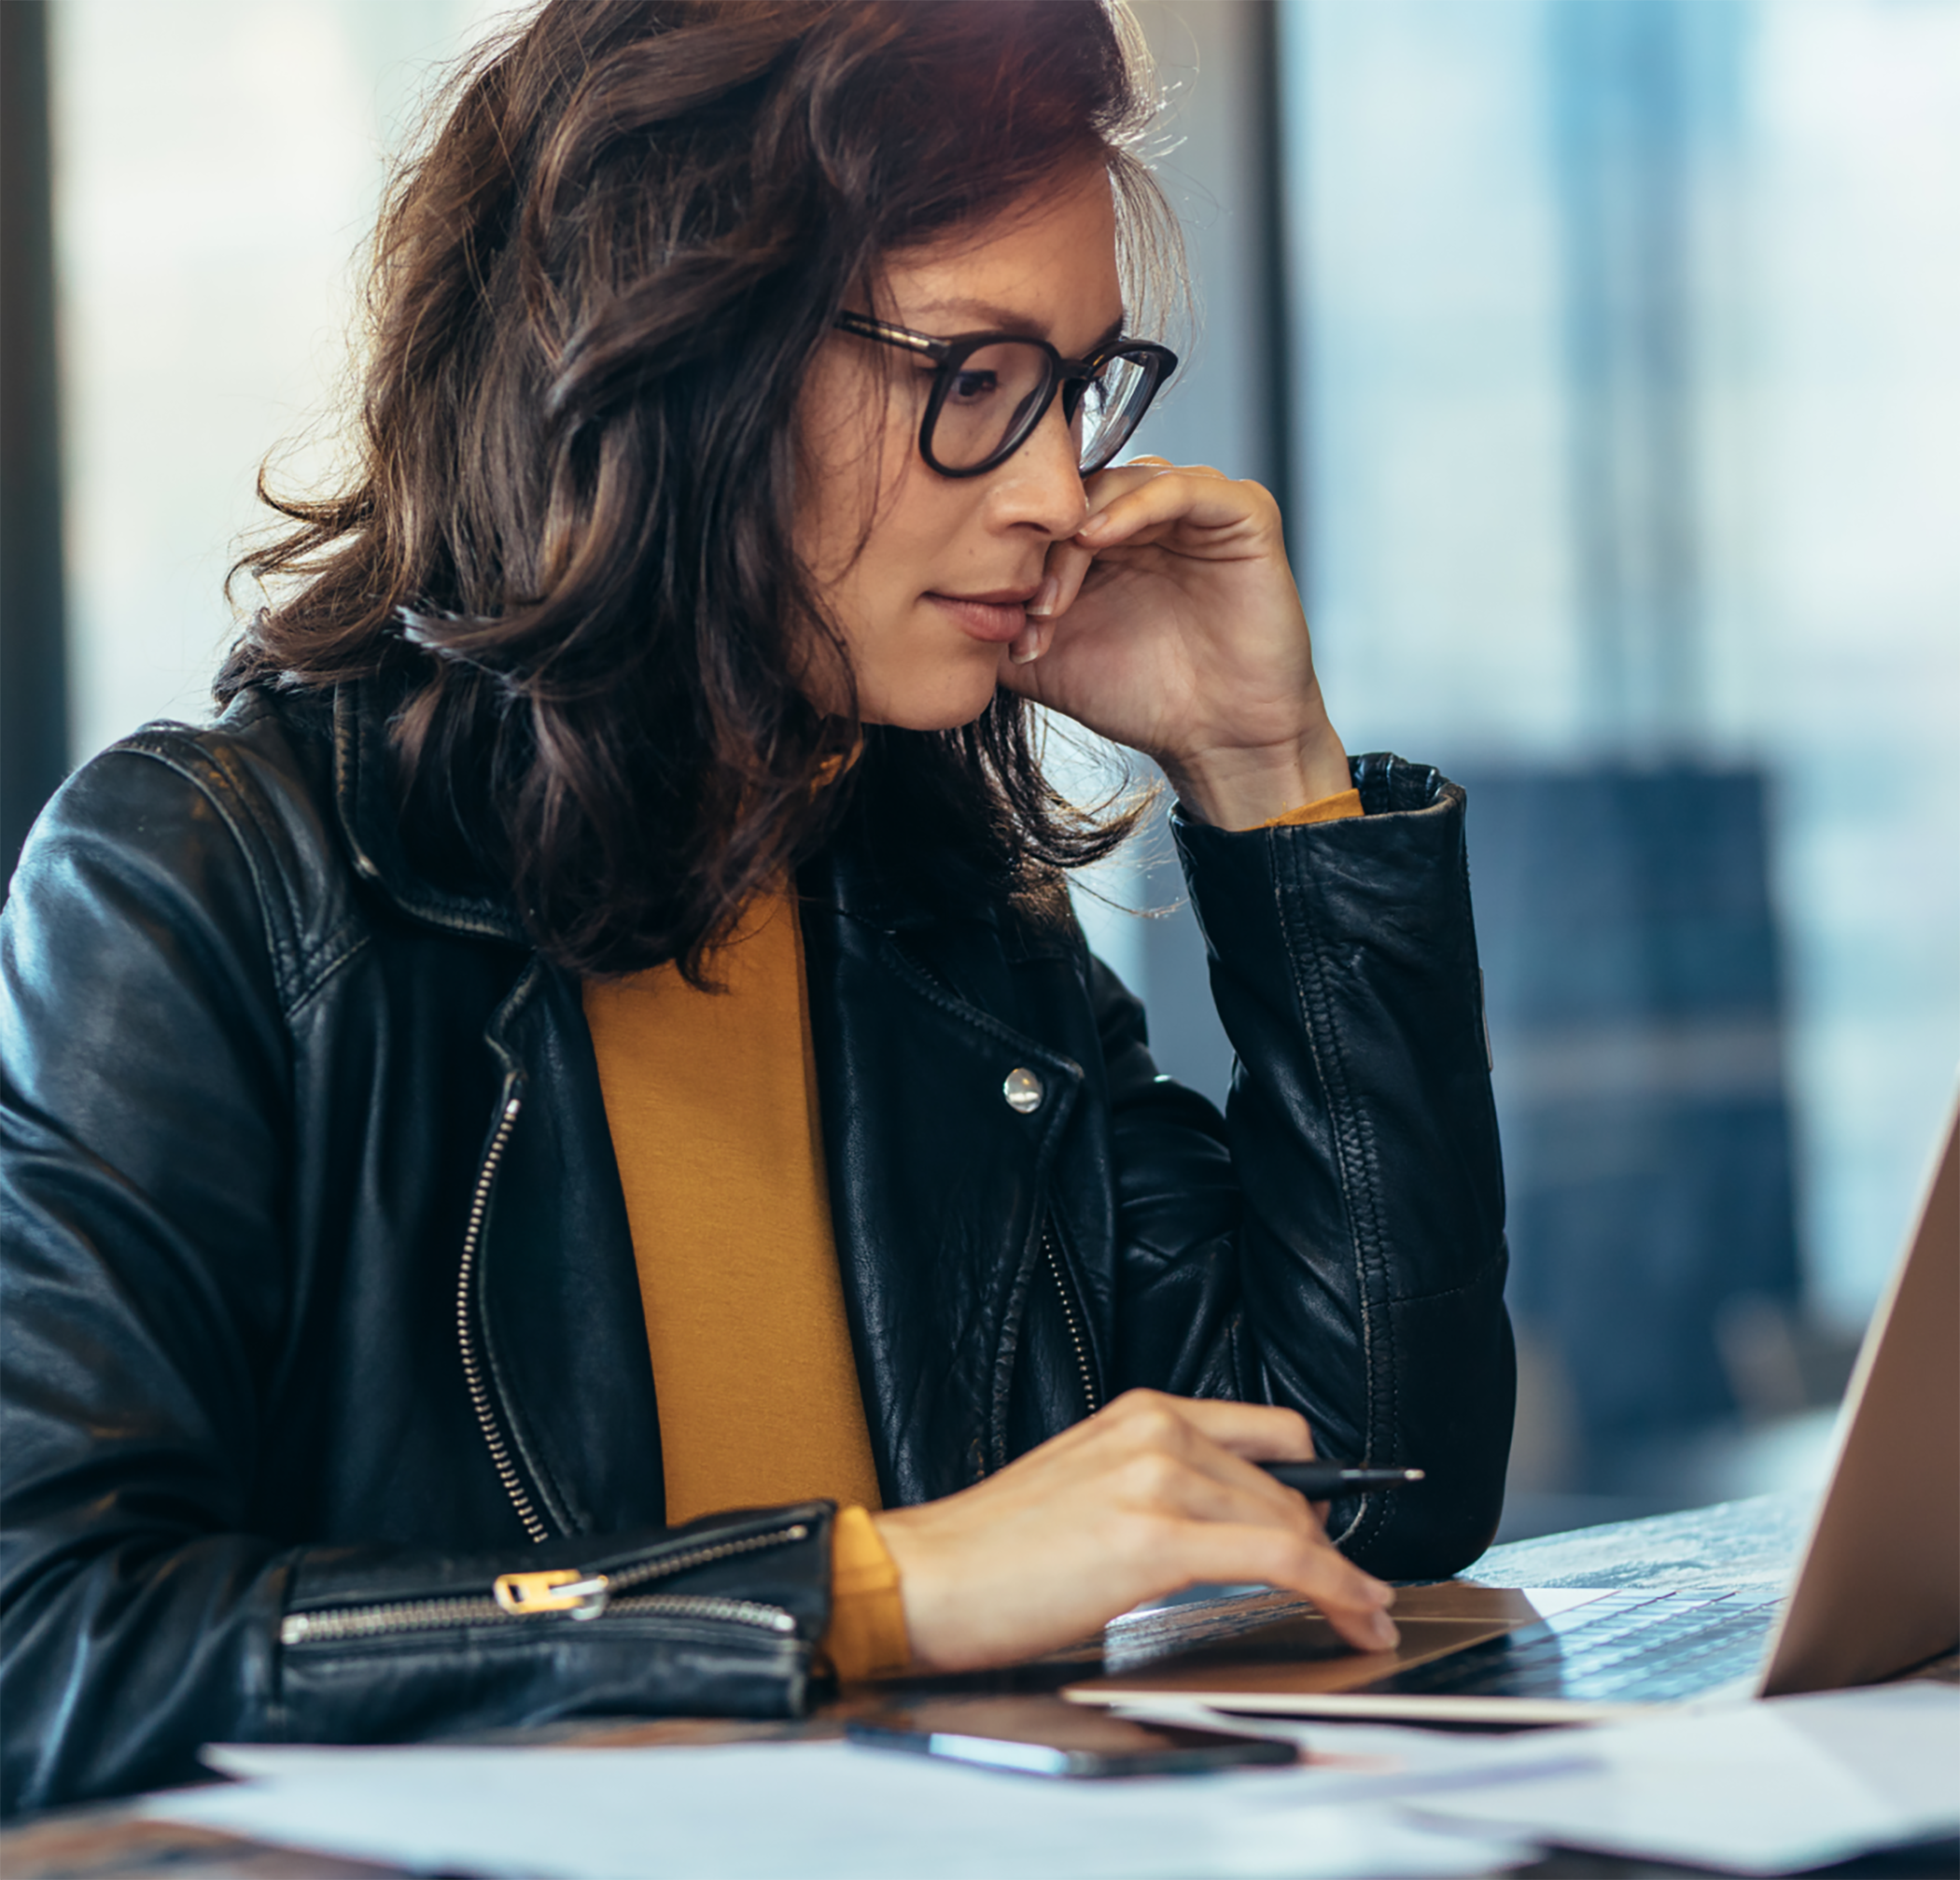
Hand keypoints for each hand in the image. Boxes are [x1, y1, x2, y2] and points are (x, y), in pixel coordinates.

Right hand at [868, 1389, 1397, 1672]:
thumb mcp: (1089, 1487)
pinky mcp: (1157, 1537)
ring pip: (1293, 1521)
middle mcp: (1156, 1429)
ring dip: (1342, 1575)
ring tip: (1364, 1613)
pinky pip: (1282, 1556)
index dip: (1319, 1485)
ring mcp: (1158, 1477)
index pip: (1269, 1433)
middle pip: (1289, 1484)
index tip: (1342, 1531)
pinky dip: (1334, 1587)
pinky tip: (1354, 1612)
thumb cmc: (995, 1553)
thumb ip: (1158, 1485)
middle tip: (1351, 1592)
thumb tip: (1228, 1523)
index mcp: (1139, 1412)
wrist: (927, 1579)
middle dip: (1330, 1545)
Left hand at [997, 460, 1350, 828]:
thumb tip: (929, 605)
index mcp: (1106, 538)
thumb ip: (994, 623)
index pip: (1048, 506)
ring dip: (1077, 531)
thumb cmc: (1140, 700)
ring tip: (1055, 592)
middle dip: (1043, 545)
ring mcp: (1197, 508)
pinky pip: (1183, 486)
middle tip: (1028, 605)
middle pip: (1080, 489)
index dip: (1017, 549)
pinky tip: (1097, 537)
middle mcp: (1150, 513)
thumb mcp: (1043, 660)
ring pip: (1122, 481)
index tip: (998, 611)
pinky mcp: (1242, 513)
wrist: (1217, 741)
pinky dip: (1135, 506)